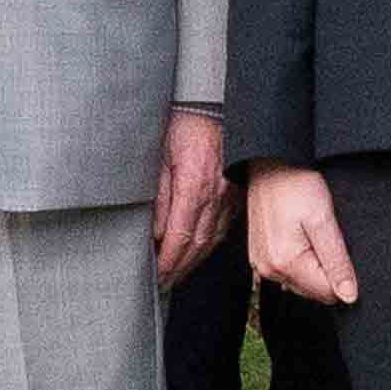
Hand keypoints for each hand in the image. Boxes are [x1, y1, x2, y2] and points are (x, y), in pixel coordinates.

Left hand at [152, 106, 231, 289]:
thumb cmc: (181, 126)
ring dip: (194, 261)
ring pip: (212, 238)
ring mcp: (229, 194)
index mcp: (194, 185)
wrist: (210, 105)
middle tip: (163, 284)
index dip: (167, 261)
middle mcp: (216, 194)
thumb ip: (158, 198)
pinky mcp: (234, 192)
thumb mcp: (158, 158)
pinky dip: (209, 245)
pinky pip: (223, 226)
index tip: (155, 275)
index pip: (180, 236)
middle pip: (197, 244)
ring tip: (177, 274)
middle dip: (179, 268)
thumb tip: (155, 234)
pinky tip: (198, 253)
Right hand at [243, 163, 354, 305]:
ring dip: (314, 264)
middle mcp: (268, 270)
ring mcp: (261, 264)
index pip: (327, 293)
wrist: (270, 163)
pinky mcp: (260, 255)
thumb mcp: (323, 220)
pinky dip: (300, 259)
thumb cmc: (296, 185)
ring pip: (302, 282)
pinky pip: (288, 270)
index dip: (342, 275)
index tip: (339, 246)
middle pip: (313, 290)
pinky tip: (301, 235)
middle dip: (326, 270)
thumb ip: (336, 262)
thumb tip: (349, 297)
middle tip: (326, 236)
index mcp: (285, 264)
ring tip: (313, 232)